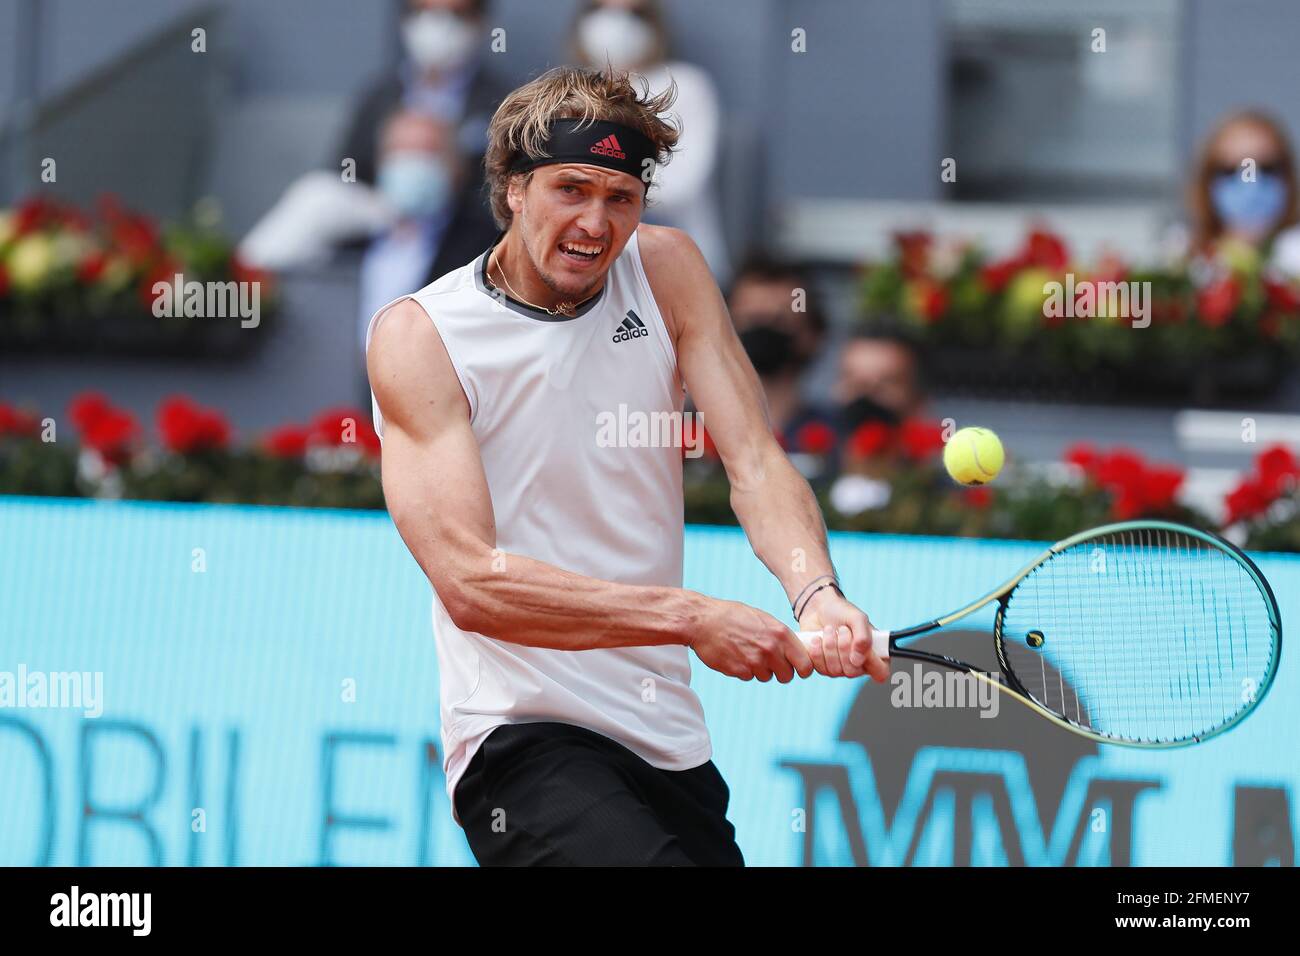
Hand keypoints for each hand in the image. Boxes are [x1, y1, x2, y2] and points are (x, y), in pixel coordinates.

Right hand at [688, 598, 815, 682]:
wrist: (702, 621)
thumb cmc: (732, 616)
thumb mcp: (762, 618)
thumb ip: (780, 635)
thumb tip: (796, 649)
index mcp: (780, 634)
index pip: (805, 664)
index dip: (802, 668)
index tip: (798, 668)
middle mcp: (770, 649)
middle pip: (787, 676)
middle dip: (780, 672)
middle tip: (769, 662)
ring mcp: (754, 662)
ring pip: (766, 677)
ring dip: (759, 670)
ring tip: (746, 652)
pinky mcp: (739, 671)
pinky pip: (749, 677)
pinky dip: (744, 670)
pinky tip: (735, 655)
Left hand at [797, 587, 888, 681]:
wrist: (818, 609)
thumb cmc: (841, 613)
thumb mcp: (857, 618)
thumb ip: (863, 637)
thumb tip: (859, 658)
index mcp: (874, 653)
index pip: (881, 672)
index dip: (872, 663)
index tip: (860, 647)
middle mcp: (858, 664)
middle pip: (853, 671)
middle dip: (843, 647)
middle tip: (842, 629)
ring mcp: (840, 668)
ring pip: (835, 670)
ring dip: (829, 646)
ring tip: (829, 630)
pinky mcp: (824, 668)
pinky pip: (821, 669)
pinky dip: (817, 651)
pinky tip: (817, 638)